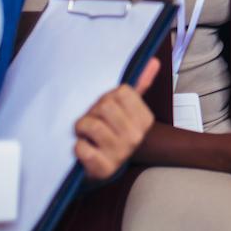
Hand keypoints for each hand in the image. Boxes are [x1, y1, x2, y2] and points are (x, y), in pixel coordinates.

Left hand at [75, 59, 158, 181]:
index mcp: (144, 120)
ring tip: (86, 135)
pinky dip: (78, 148)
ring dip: (82, 129)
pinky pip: (82, 148)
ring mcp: (121, 154)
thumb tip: (153, 61)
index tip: (106, 109)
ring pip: (91, 125)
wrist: (104, 166)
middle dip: (92, 111)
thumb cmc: (112, 133)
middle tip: (94, 121)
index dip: (107, 97)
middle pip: (105, 106)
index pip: (121, 92)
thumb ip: (139, 85)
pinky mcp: (103, 169)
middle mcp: (136, 137)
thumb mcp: (126, 110)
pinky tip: (85, 150)